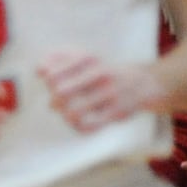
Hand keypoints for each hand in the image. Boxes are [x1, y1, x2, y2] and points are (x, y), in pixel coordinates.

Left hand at [37, 49, 162, 133]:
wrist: (147, 82)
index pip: (54, 71)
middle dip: (55, 100)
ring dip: (66, 115)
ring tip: (67, 114)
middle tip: (56, 103)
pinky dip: (80, 127)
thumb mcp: (88, 59)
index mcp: (88, 60)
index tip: (48, 83)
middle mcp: (98, 75)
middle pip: (61, 91)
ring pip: (74, 111)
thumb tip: (38, 69)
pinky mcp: (117, 112)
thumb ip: (61, 59)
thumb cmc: (108, 72)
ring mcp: (109, 94)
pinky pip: (91, 125)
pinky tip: (80, 124)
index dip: (46, 80)